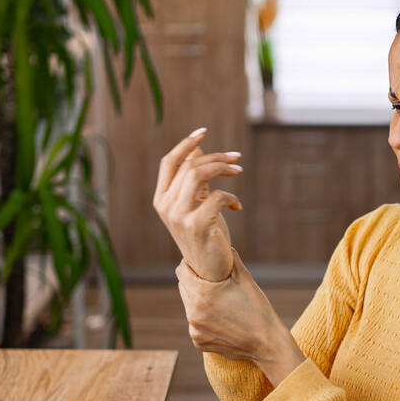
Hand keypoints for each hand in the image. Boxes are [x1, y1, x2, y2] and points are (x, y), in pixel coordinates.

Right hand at [153, 127, 243, 280]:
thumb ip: (193, 178)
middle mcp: (166, 206)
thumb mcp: (197, 202)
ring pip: (198, 175)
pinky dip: (231, 197)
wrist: (209, 268)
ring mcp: (179, 216)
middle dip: (216, 157)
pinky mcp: (197, 226)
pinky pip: (217, 197)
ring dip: (222, 168)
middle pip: (189, 166)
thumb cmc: (205, 232)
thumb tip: (196, 150)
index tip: (203, 132)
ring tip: (238, 171)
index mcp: (161, 198)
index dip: (186, 144)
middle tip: (236, 159)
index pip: (169, 162)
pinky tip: (237, 206)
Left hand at [176, 250, 305, 386]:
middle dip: (195, 282)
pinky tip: (221, 319)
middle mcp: (193, 312)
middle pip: (184, 288)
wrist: (267, 343)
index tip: (199, 264)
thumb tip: (221, 241)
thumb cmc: (258, 309)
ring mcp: (194, 329)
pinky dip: (204, 320)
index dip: (189, 265)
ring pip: (189, 307)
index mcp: (202, 294)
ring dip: (199, 301)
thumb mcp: (245, 279)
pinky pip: (195, 325)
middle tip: (212, 282)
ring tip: (219, 301)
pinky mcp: (198, 342)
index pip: (181, 271)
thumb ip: (230, 259)